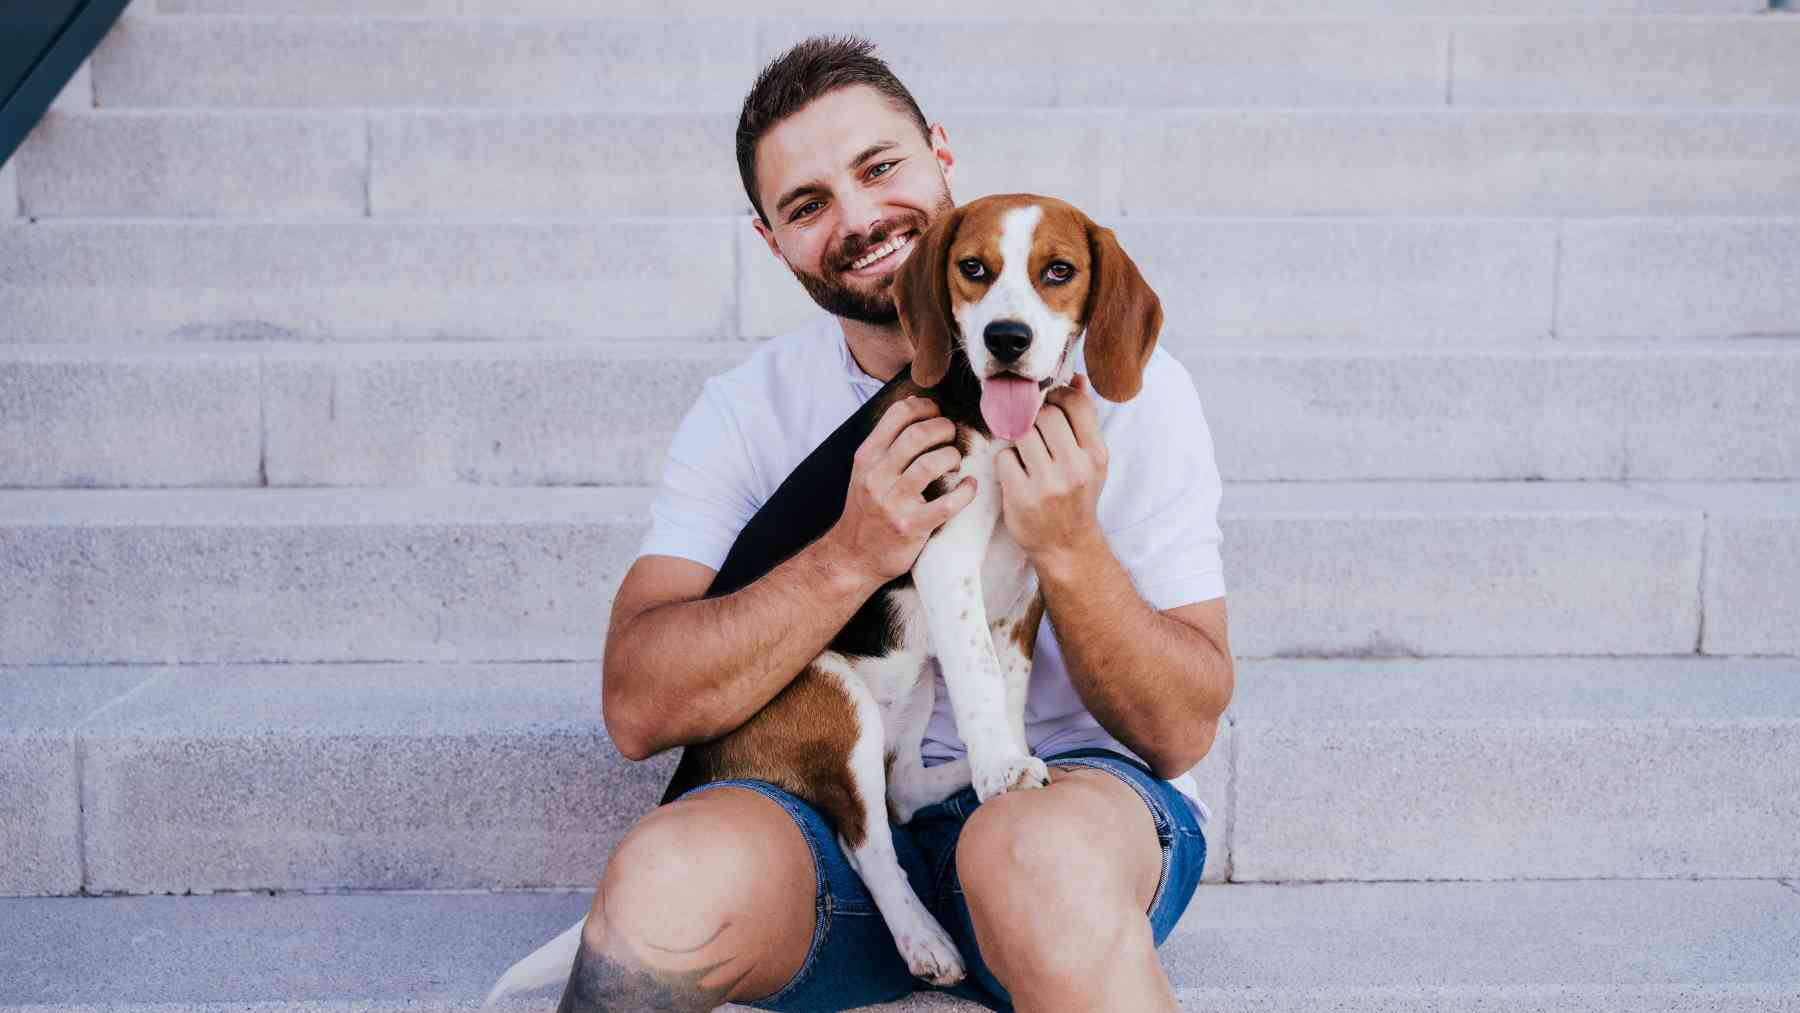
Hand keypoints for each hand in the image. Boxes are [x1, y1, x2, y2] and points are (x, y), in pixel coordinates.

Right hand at [828, 396, 977, 584]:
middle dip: (944, 428)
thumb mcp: (864, 473)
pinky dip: (966, 491)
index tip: (936, 413)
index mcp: (866, 458)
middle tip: (951, 435)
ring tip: (955, 461)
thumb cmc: (866, 511)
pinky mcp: (912, 526)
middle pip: (918, 434)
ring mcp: (894, 502)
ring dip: (953, 456)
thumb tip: (916, 408)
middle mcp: (877, 477)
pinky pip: (948, 503)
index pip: (898, 415)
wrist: (853, 557)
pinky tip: (969, 486)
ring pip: (932, 463)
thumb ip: (885, 445)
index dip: (925, 407)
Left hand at [995, 372, 1106, 562]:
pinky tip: (1016, 474)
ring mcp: (1048, 483)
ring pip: (1021, 433)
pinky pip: (1004, 457)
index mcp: (1096, 454)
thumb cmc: (1077, 496)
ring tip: (1026, 454)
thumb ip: (1083, 420)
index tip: (1050, 405)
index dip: (1058, 396)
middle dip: (1034, 419)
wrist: (1067, 546)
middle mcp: (1076, 467)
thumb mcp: (1091, 460)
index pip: (1076, 402)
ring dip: (1018, 440)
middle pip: (1044, 414)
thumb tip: (1077, 377)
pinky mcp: (1022, 496)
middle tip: (1033, 433)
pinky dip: (1006, 462)